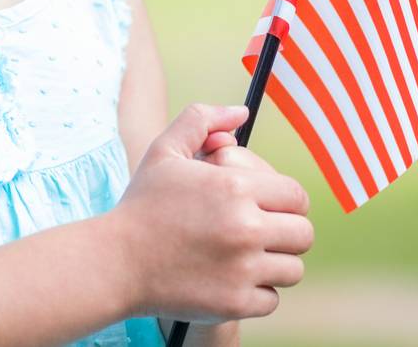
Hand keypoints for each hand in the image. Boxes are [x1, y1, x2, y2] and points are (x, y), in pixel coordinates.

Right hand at [107, 103, 313, 323]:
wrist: (115, 263)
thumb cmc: (142, 206)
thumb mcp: (165, 151)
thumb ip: (203, 121)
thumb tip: (241, 113)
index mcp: (235, 187)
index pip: (296, 196)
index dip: (285, 200)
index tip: (267, 207)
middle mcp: (245, 228)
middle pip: (302, 234)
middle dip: (286, 232)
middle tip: (260, 233)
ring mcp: (242, 269)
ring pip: (293, 269)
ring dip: (275, 263)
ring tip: (246, 257)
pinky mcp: (235, 303)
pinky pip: (272, 299)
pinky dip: (257, 292)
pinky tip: (232, 279)